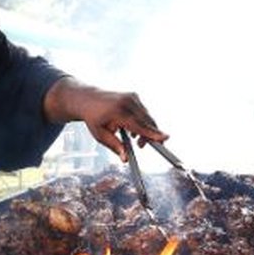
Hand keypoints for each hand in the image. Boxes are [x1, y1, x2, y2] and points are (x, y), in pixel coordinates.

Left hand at [43, 77, 167, 161]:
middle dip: (149, 135)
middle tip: (141, 146)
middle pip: (146, 122)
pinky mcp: (134, 96)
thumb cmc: (93, 118)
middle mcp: (127, 102)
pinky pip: (144, 112)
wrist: (88, 99)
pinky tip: (132, 129)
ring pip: (147, 117)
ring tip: (134, 138)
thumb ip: (115, 146)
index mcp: (117, 112)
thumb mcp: (100, 135)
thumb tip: (125, 159)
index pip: (138, 125)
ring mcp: (132, 97)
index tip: (165, 138)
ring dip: (145, 129)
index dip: (152, 133)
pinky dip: (142, 121)